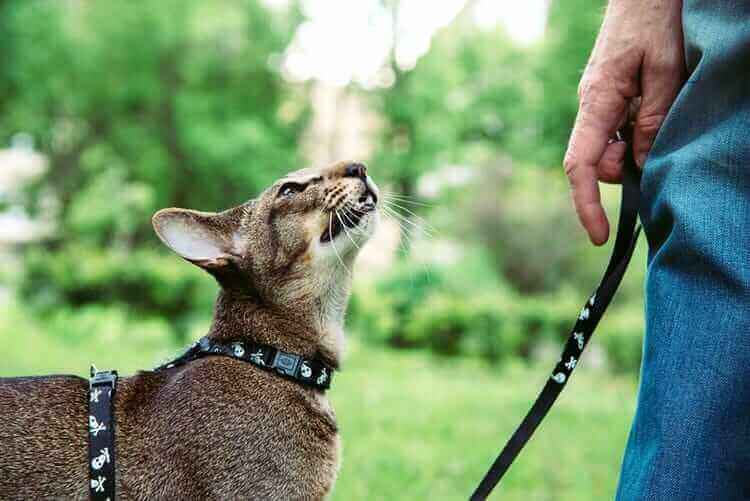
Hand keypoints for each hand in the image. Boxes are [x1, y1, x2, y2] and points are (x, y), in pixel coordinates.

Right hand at [563, 0, 685, 244]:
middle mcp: (591, 105)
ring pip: (611, 147)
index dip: (587, 205)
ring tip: (664, 107)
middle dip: (626, 169)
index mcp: (597, 102)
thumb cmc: (655, 19)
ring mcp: (599, 101)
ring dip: (637, 146)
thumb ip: (652, 120)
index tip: (600, 236)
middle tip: (660, 141)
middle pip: (598, 161)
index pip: (580, 165)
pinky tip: (657, 103)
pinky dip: (637, 133)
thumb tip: (641, 165)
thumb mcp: (665, 70)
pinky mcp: (610, 96)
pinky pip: (619, 129)